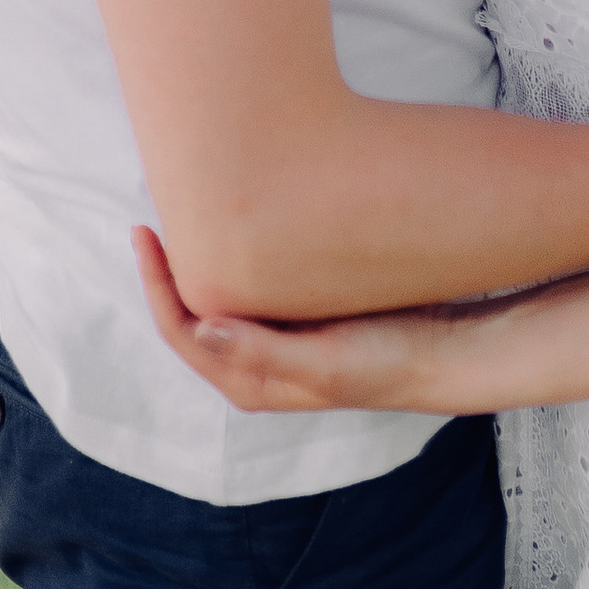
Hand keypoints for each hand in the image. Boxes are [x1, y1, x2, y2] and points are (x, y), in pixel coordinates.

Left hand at [133, 230, 483, 414]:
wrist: (443, 351)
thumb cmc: (387, 361)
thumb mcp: (327, 361)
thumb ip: (264, 351)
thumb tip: (202, 330)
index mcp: (251, 381)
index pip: (182, 330)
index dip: (156, 283)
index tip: (146, 232)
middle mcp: (254, 364)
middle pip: (191, 313)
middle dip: (169, 267)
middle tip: (160, 208)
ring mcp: (275, 340)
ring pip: (219, 297)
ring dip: (199, 259)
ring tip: (187, 210)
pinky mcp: (297, 318)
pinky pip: (249, 285)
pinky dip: (234, 256)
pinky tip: (238, 223)